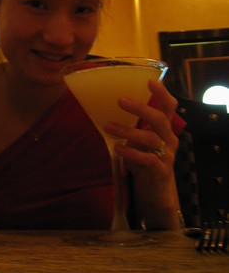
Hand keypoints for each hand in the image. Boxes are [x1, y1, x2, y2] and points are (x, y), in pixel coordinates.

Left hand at [104, 80, 180, 228]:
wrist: (155, 191)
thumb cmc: (144, 160)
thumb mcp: (138, 140)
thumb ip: (130, 125)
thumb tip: (102, 107)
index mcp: (164, 128)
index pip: (169, 106)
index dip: (162, 93)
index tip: (150, 81)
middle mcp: (169, 139)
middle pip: (160, 119)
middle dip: (140, 108)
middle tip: (121, 100)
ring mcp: (167, 155)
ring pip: (151, 138)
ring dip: (128, 130)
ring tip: (108, 126)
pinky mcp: (161, 171)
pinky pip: (148, 159)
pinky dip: (132, 152)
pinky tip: (117, 148)